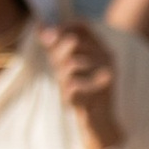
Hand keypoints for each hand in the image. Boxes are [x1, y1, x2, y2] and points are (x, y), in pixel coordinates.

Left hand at [42, 18, 123, 148]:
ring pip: (71, 64)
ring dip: (62, 79)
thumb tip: (39, 24)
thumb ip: (54, 45)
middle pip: (72, 43)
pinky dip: (68, 95)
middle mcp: (108, 57)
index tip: (47, 39)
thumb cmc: (81, 92)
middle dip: (58, 57)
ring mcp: (108, 74)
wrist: (98, 123)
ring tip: (69, 89)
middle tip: (59, 74)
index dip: (63, 28)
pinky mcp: (103, 91)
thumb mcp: (65, 66)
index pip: (83, 26)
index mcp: (102, 48)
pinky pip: (72, 85)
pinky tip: (74, 101)